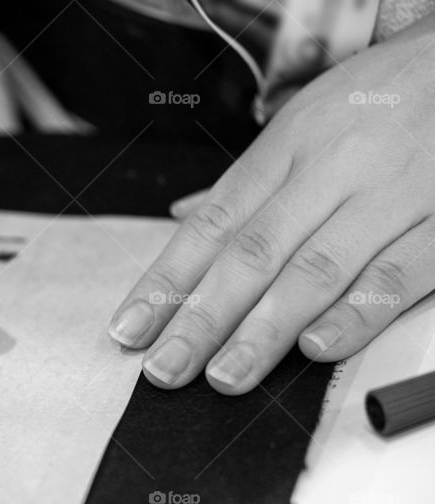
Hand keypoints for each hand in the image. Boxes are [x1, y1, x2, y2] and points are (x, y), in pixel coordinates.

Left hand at [109, 18, 434, 394]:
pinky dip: (356, 313)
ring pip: (316, 270)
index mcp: (285, 149)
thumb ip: (246, 184)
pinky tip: (315, 348)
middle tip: (165, 368)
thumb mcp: (301, 125)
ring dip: (264, 331)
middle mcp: (329, 170)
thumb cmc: (378, 100)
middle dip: (201, 319)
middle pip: (251, 254)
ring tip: (224, 376)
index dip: (166, 282)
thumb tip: (183, 218)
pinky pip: (398, 272)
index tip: (130, 329)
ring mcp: (389, 194)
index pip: (211, 226)